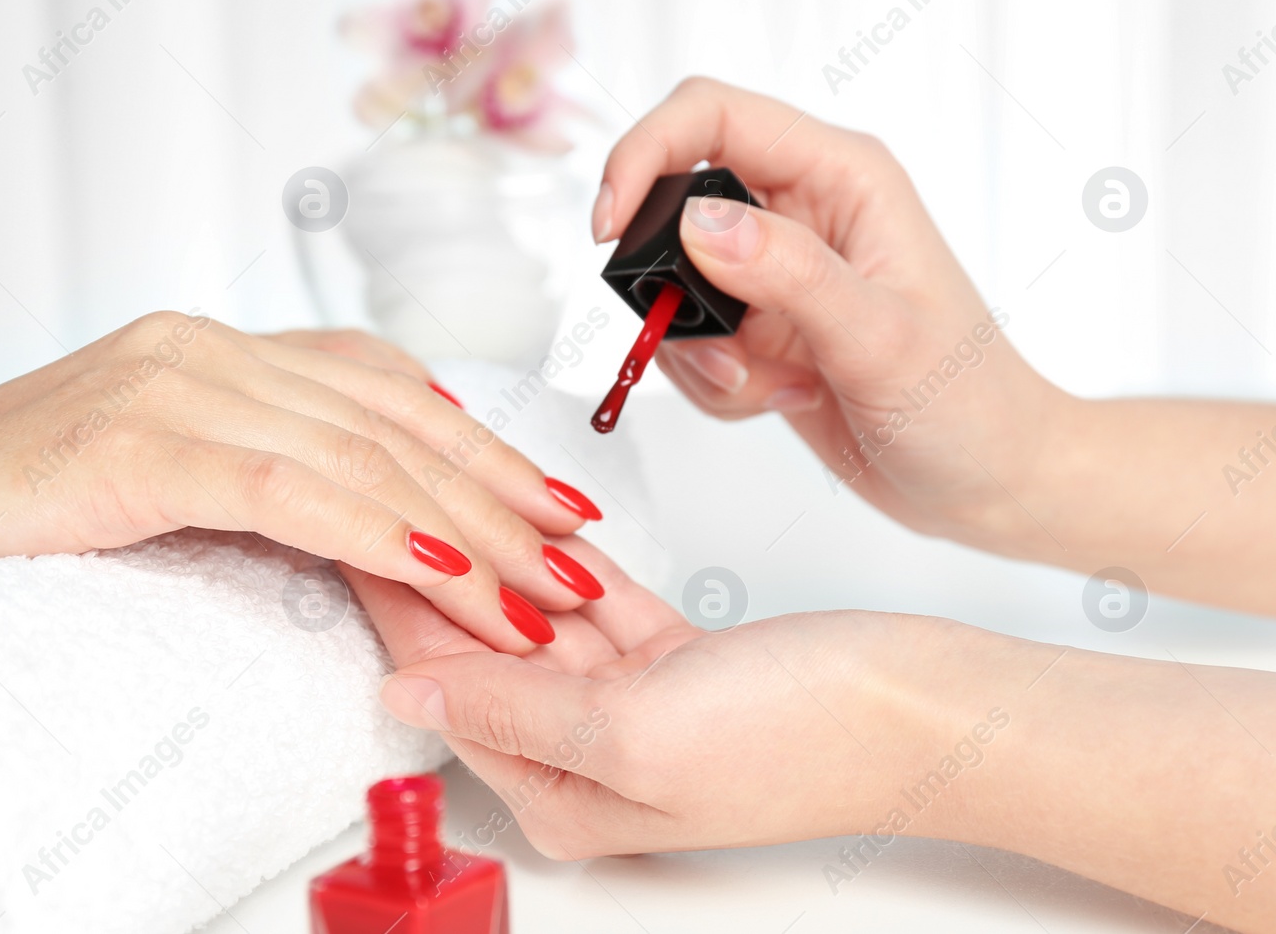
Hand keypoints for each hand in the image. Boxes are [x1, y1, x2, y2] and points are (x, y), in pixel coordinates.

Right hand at [0, 313, 605, 651]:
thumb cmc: (18, 505)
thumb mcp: (164, 477)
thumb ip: (262, 476)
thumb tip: (377, 528)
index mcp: (226, 352)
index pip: (390, 395)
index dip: (486, 453)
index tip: (561, 513)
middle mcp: (211, 347)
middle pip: (398, 420)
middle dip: (504, 497)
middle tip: (583, 562)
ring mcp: (173, 382)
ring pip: (361, 450)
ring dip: (467, 528)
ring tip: (542, 590)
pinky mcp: (132, 438)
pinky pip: (286, 484)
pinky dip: (376, 526)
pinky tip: (443, 569)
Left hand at [348, 547, 978, 856]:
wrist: (932, 707)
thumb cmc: (809, 741)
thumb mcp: (637, 732)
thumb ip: (515, 710)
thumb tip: (408, 692)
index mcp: (567, 795)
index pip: (448, 689)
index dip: (393, 607)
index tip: (343, 535)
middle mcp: (589, 756)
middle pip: (481, 648)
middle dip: (428, 566)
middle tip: (370, 489)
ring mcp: (633, 705)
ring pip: (531, 612)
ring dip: (485, 547)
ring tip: (426, 481)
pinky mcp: (674, 657)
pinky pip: (593, 597)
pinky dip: (559, 553)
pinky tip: (516, 508)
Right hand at [593, 78, 1060, 541]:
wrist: (988, 482)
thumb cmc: (969, 405)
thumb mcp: (880, 338)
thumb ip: (789, 273)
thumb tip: (697, 222)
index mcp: (842, 176)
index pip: (711, 115)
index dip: (644, 153)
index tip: (610, 227)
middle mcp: (804, 210)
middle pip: (674, 204)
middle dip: (671, 287)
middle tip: (714, 347)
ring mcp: (778, 271)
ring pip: (673, 286)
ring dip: (698, 349)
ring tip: (771, 384)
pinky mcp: (762, 325)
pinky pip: (689, 341)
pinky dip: (716, 383)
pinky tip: (781, 397)